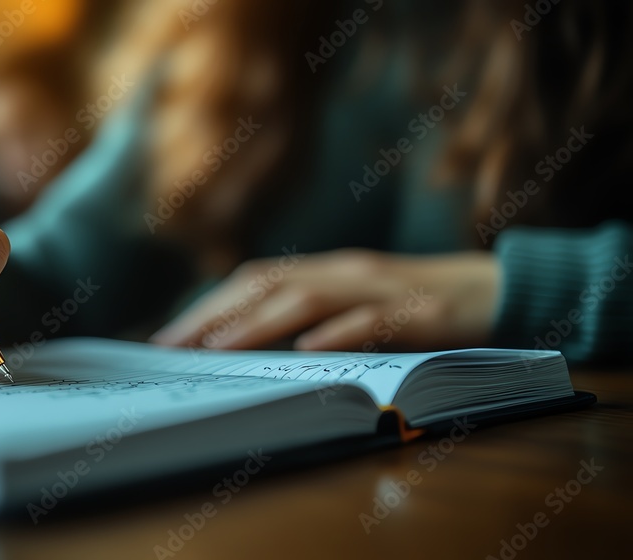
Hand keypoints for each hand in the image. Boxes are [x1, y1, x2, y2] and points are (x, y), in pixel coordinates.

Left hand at [151, 249, 499, 352]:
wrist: (496, 291)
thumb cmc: (417, 307)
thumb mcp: (357, 306)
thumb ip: (312, 316)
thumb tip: (248, 346)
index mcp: (328, 271)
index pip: (256, 280)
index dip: (210, 305)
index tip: (171, 337)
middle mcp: (346, 272)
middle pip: (268, 284)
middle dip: (215, 315)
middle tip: (174, 347)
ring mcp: (382, 290)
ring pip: (310, 299)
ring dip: (258, 324)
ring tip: (220, 348)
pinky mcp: (420, 313)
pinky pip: (373, 322)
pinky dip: (338, 334)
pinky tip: (307, 351)